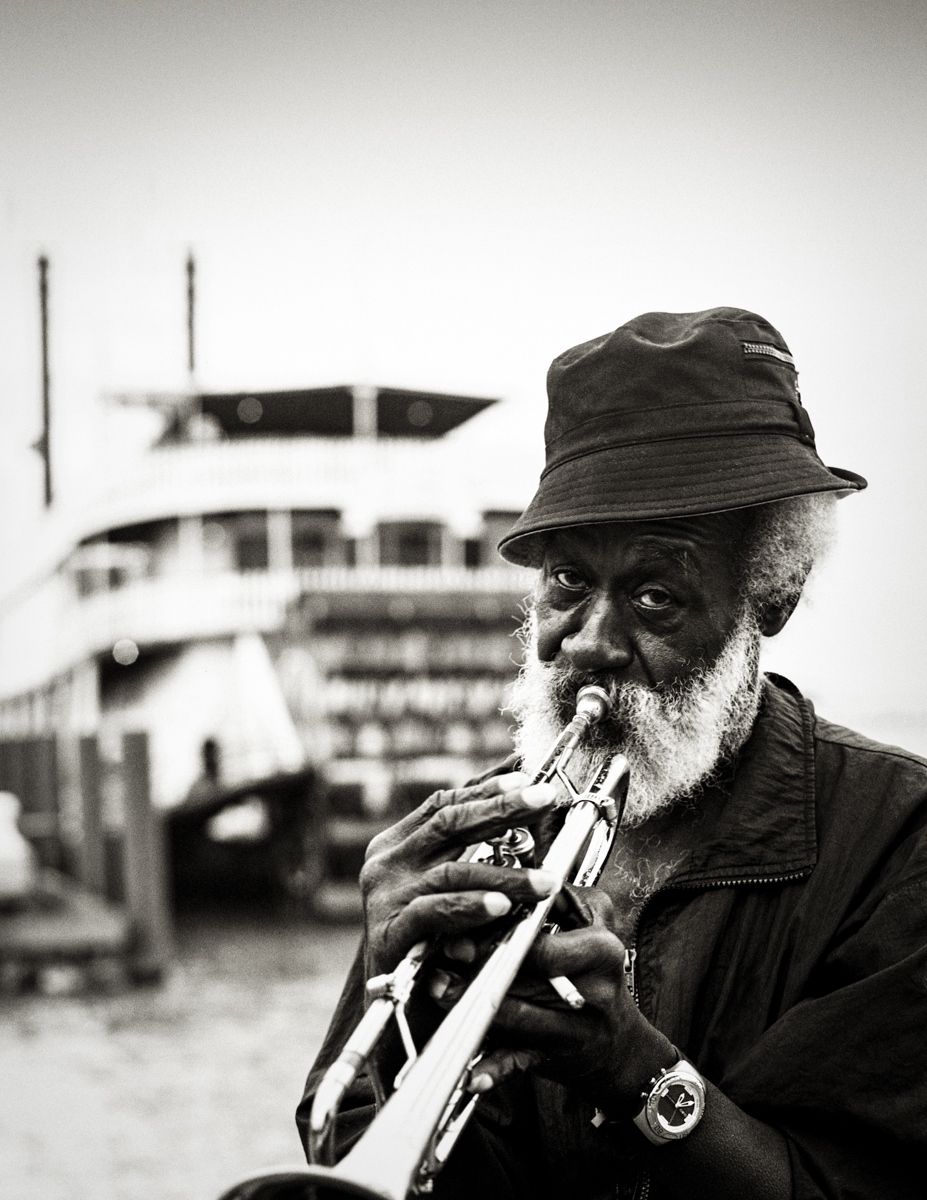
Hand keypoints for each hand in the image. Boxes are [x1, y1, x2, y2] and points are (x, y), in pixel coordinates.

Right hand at [358, 772, 559, 977]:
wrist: (393, 1019)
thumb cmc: (431, 948)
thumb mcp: (448, 892)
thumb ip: (473, 854)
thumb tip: (519, 805)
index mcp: (395, 846)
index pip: (443, 805)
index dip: (487, 790)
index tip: (529, 781)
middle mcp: (384, 865)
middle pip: (448, 823)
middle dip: (503, 809)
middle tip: (546, 800)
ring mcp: (383, 898)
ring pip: (452, 871)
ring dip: (506, 874)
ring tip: (546, 880)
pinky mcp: (388, 934)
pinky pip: (434, 913)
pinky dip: (471, 908)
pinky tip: (502, 908)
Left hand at [437, 886, 673, 1114]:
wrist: (621, 1045)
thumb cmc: (598, 971)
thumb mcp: (595, 922)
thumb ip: (559, 899)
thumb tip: (512, 878)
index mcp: (602, 949)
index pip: (543, 939)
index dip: (500, 933)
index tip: (466, 927)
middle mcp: (593, 990)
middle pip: (525, 977)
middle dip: (478, 967)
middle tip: (442, 957)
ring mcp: (577, 1028)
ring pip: (517, 1017)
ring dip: (473, 1006)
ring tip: (438, 989)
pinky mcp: (557, 1057)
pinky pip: (522, 1063)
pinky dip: (495, 1070)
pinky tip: (472, 1075)